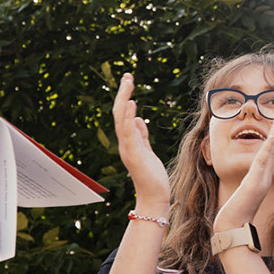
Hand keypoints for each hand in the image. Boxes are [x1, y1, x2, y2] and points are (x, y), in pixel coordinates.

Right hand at [114, 74, 170, 206]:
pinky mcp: (133, 155)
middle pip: (119, 113)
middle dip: (122, 93)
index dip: (125, 98)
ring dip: (124, 100)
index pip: (123, 115)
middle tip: (127, 76)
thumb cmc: (152, 176)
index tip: (129, 81)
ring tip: (128, 83)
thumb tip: (139, 119)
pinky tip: (132, 104)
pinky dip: (128, 118)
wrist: (154, 198)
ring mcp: (127, 148)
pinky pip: (128, 133)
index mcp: (128, 141)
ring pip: (121, 120)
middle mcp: (125, 143)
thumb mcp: (147, 151)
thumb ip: (142, 136)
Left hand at [214, 115, 273, 231]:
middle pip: (273, 149)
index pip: (269, 153)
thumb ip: (247, 186)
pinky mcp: (256, 184)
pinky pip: (264, 163)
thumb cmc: (236, 212)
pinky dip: (270, 150)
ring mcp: (262, 179)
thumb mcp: (242, 194)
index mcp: (260, 176)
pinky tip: (273, 139)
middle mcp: (264, 176)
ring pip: (271, 153)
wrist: (233, 226)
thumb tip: (247, 182)